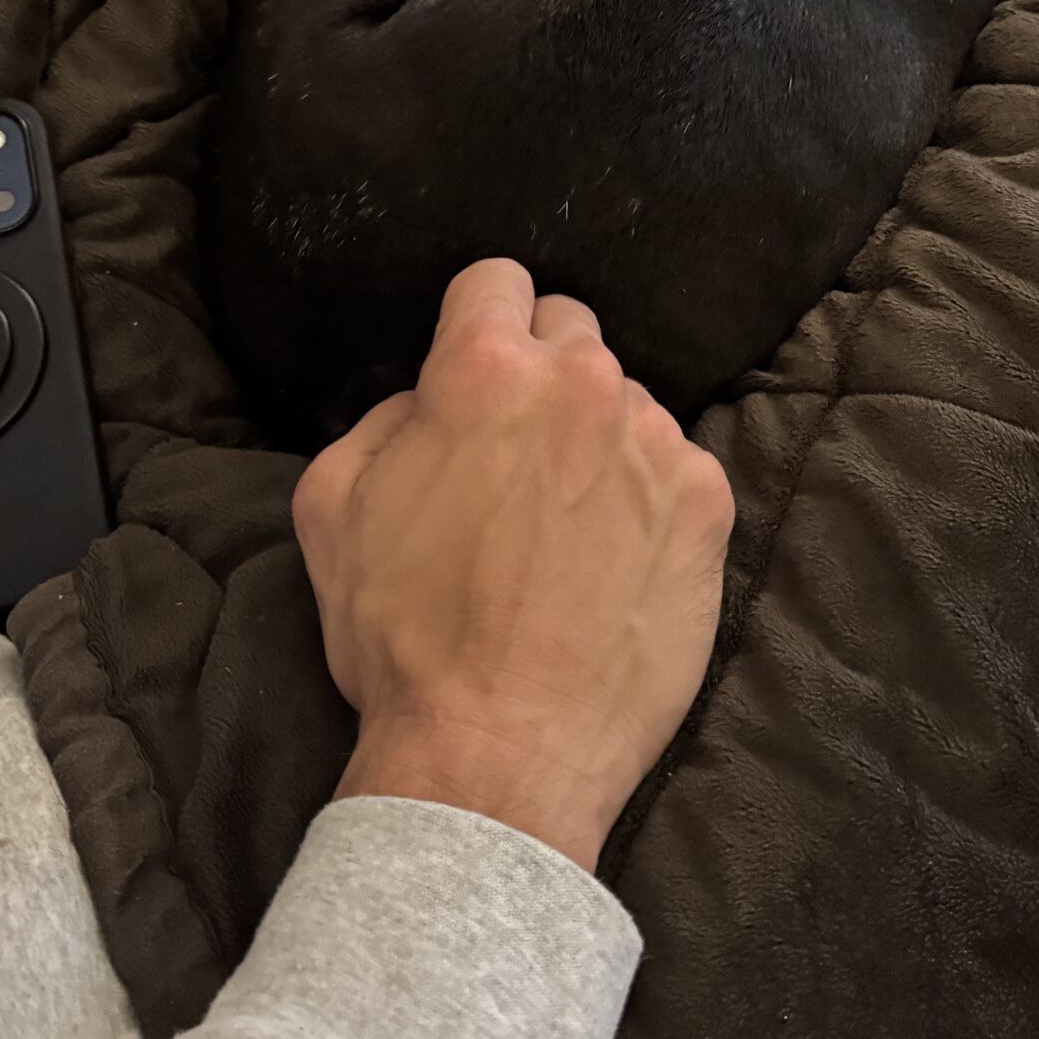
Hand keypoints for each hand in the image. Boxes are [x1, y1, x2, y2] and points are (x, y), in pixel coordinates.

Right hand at [292, 259, 734, 870]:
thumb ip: (381, 421)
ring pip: (628, 403)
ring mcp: (655, 441)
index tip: (477, 370)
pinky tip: (612, 563)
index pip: (495, 281)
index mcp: (483, 370)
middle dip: (541, 375)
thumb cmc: (405, 641)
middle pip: (569, 330)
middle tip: (517, 457)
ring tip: (567, 531)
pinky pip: (675, 467)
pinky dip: (648, 500)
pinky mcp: (707, 503)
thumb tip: (428, 400)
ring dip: (599, 441)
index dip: (477, 323)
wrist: (500, 756)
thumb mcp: (332, 510)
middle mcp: (581, 384)